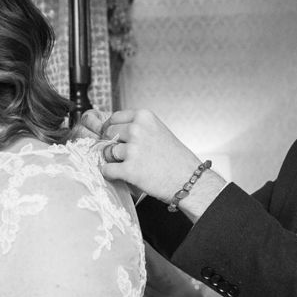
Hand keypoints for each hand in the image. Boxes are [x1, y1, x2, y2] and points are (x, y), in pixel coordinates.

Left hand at [82, 109, 223, 215]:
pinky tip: (122, 175)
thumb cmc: (175, 158)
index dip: (112, 128)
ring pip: (106, 152)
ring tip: (129, 165)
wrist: (189, 180)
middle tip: (124, 154)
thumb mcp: (158, 131)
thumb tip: (108, 129)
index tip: (113, 136)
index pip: (114, 118)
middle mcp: (137, 129)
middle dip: (112, 144)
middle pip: (108, 133)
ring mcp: (133, 149)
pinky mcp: (129, 169)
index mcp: (144, 117)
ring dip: (113, 160)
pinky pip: (106, 169)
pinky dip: (111, 174)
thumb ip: (137, 127)